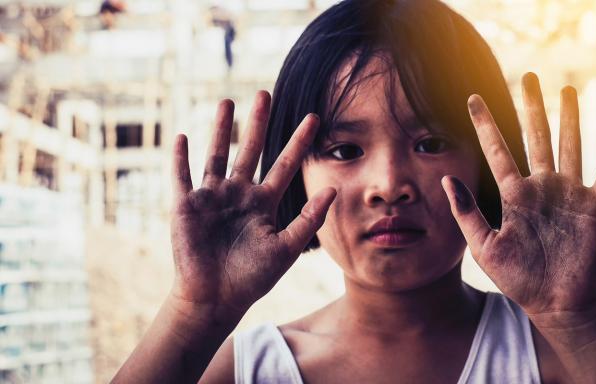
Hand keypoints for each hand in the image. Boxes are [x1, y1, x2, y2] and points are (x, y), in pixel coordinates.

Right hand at [169, 92, 335, 317]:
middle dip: (257, 123)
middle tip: (264, 93)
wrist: (216, 298)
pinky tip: (183, 137)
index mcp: (263, 203)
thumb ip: (308, 218)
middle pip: (250, 150)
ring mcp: (212, 198)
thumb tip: (332, 188)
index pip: (285, 164)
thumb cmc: (252, 278)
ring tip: (227, 102)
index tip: (314, 117)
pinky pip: (182, 177)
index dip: (299, 142)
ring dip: (220, 130)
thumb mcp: (286, 247)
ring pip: (216, 155)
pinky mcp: (186, 206)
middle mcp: (239, 195)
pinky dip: (180, 158)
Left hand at [442, 73, 595, 315]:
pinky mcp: (595, 207)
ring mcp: (569, 194)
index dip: (485, 124)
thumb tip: (446, 179)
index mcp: (514, 195)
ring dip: (571, 118)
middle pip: (536, 137)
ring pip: (570, 145)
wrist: (554, 302)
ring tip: (569, 89)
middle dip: (532, 107)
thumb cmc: (518, 278)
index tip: (472, 99)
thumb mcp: (484, 247)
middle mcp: (542, 187)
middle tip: (529, 76)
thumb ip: (466, 213)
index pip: (497, 150)